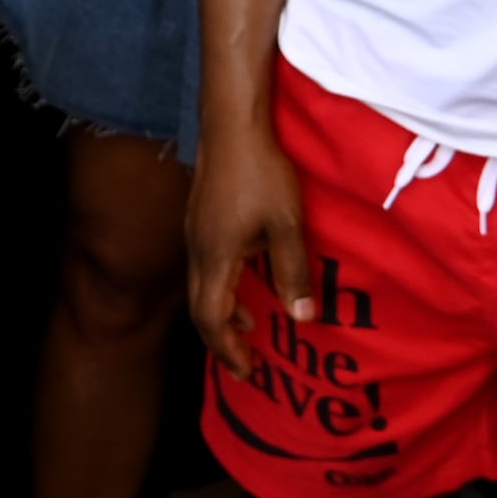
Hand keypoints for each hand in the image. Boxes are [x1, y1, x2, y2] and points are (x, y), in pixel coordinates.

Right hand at [187, 107, 317, 372]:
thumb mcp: (287, 225)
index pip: (211, 319)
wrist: (232, 124)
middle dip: (220, 342)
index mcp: (216, 257)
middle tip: (245, 364)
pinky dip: (219, 290)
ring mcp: (194, 232)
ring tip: (246, 327)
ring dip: (220, 314)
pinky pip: (203, 268)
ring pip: (199, 288)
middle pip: (198, 310)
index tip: (248, 372)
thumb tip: (302, 319)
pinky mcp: (198, 218)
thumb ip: (293, 273)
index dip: (228, 350)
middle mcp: (197, 250)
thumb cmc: (261, 172)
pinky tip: (243, 282)